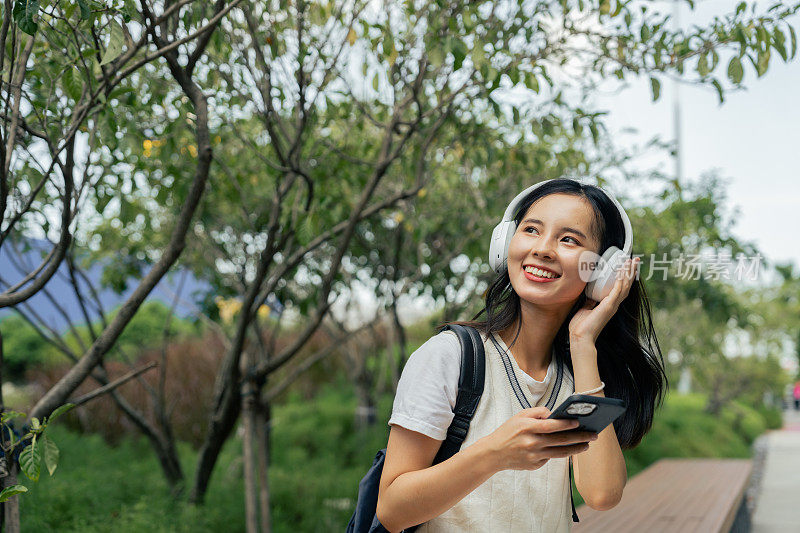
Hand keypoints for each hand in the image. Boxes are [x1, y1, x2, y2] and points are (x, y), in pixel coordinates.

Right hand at [480, 407, 597, 471]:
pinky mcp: (535, 465)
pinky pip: (550, 458)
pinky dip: (559, 453)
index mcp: (528, 428)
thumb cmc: (508, 431)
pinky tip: (567, 448)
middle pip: (560, 441)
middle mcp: (532, 443)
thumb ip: (537, 412)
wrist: (494, 453)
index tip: (579, 422)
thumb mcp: (519, 416)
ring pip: (560, 453)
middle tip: (593, 435)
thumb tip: (555, 415)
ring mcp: (534, 456)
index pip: (551, 426)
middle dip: (579, 438)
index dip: (566, 424)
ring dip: (575, 449)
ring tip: (586, 445)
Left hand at [569, 257, 639, 345]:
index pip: (621, 288)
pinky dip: (620, 282)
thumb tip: (590, 295)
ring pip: (624, 286)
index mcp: (609, 305)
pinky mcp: (609, 306)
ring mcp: (612, 305)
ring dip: (628, 273)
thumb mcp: (586, 309)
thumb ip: (590, 302)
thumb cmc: (581, 326)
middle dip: (631, 272)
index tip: (627, 266)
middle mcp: (614, 304)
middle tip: (635, 260)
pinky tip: (622, 273)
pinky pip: (617, 291)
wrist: (580, 337)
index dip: (625, 277)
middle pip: (626, 285)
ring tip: (631, 262)